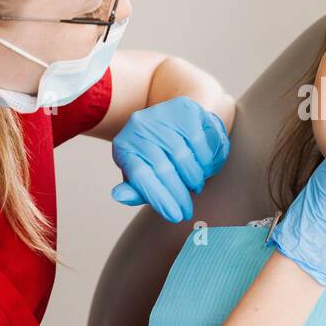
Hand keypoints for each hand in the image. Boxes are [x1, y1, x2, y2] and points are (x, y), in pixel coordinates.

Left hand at [112, 96, 230, 221]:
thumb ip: (136, 188)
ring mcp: (162, 115)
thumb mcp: (144, 174)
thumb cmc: (158, 155)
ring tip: (196, 186)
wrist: (175, 122)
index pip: (140, 175)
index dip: (159, 198)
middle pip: (163, 168)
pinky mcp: (185, 109)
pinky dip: (206, 162)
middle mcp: (139, 127)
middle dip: (179, 194)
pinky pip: (200, 142)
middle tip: (188, 211)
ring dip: (194, 179)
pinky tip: (204, 169)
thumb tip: (119, 195)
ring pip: (184, 156)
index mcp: (124, 146)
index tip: (175, 216)